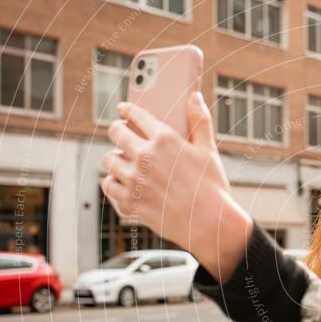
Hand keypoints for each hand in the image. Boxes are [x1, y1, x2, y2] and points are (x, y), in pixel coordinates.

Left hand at [101, 92, 251, 281]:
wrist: (209, 225)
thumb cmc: (212, 188)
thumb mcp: (209, 151)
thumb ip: (199, 121)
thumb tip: (195, 97)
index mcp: (165, 140)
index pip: (135, 115)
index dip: (126, 110)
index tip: (123, 110)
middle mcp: (145, 157)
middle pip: (115, 133)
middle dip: (117, 131)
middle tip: (120, 134)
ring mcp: (134, 181)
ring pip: (108, 160)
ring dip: (114, 159)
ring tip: (122, 162)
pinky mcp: (130, 202)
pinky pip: (108, 186)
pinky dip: (113, 184)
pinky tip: (122, 183)